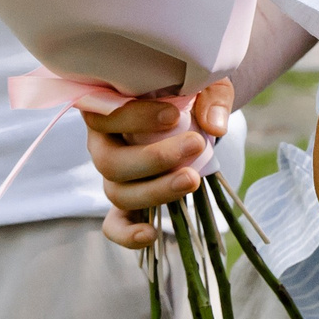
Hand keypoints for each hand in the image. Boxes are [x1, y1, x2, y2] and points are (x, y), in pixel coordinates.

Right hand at [92, 78, 232, 249]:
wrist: (196, 110)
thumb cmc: (191, 92)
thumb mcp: (205, 83)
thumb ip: (211, 97)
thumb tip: (215, 126)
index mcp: (109, 109)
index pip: (105, 116)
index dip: (135, 118)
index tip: (174, 115)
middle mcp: (103, 145)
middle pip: (110, 163)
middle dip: (153, 159)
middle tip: (196, 145)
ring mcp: (114, 176)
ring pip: (118, 193)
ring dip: (155, 191)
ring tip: (193, 179)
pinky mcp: (128, 200)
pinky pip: (116, 224)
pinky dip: (128, 234)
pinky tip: (151, 235)